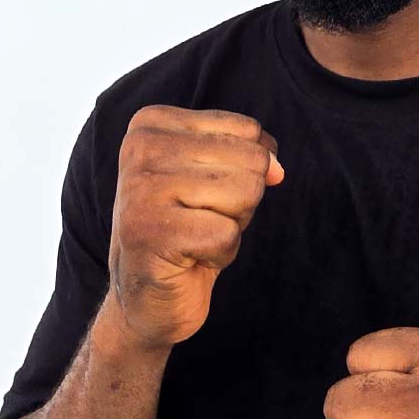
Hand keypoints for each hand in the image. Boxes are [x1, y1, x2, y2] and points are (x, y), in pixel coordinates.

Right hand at [105, 104, 283, 352]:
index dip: (242, 169)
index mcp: (151, 124)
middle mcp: (140, 148)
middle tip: (201, 219)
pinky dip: (221, 254)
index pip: (247, 130)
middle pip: (252, 160)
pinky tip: (189, 258)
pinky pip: (228, 235)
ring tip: (195, 236)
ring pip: (246, 193)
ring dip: (232, 225)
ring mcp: (141, 190)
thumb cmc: (187, 227)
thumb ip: (252, 154)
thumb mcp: (219, 174)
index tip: (202, 192)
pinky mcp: (152, 234)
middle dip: (241, 199)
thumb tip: (277, 168)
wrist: (147, 294)